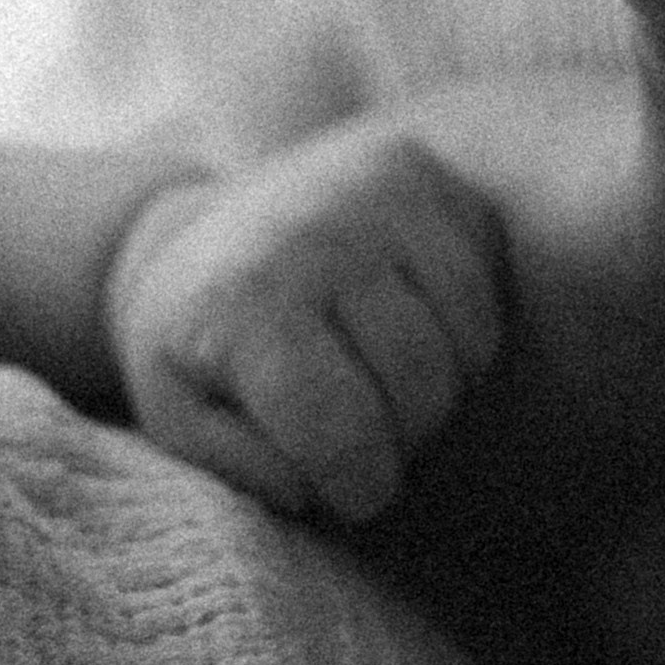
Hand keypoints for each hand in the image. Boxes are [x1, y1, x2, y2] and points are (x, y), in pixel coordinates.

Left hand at [106, 122, 506, 520]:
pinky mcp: (420, 175)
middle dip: (400, 436)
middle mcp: (314, 234)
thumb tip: (311, 483)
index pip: (341, 428)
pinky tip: (401, 327)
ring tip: (373, 378)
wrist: (196, 230)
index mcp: (245, 301)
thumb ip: (241, 466)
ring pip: (465, 346)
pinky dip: (457, 336)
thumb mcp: (180, 417)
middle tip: (357, 429)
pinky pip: (484, 295)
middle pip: (419, 387)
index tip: (343, 489)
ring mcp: (374, 195)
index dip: (355, 484)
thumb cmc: (198, 346)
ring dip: (434, 388)